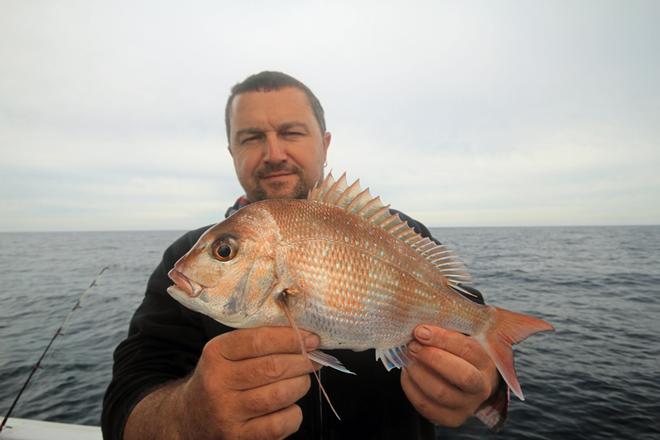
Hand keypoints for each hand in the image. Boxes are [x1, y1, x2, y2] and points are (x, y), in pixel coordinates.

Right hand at [177, 327, 319, 439]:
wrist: (191, 417)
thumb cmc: (219, 379)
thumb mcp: (226, 353)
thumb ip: (258, 341)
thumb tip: (303, 335)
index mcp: (216, 354)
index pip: (258, 340)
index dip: (291, 338)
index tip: (312, 338)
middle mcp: (217, 383)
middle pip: (272, 368)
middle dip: (302, 361)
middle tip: (313, 359)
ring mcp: (227, 413)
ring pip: (279, 395)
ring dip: (300, 385)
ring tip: (302, 380)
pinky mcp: (238, 437)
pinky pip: (279, 424)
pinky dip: (294, 414)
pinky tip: (290, 407)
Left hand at [401, 325, 499, 427]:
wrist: (470, 381)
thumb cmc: (460, 352)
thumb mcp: (463, 337)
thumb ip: (447, 329)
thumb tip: (420, 323)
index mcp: (487, 363)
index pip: (467, 350)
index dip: (442, 339)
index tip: (420, 331)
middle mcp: (481, 388)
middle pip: (460, 375)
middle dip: (432, 358)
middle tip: (412, 346)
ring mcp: (467, 406)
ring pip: (440, 393)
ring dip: (418, 373)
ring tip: (407, 358)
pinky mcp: (450, 418)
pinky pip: (426, 406)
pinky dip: (411, 388)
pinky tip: (407, 373)